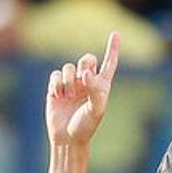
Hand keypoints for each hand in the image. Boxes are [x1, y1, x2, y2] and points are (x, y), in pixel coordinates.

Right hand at [45, 31, 119, 146]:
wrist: (66, 138)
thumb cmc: (85, 127)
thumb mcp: (96, 110)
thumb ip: (95, 90)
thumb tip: (86, 74)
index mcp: (101, 86)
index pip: (109, 64)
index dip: (113, 49)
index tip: (116, 34)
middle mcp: (87, 83)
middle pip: (86, 59)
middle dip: (84, 64)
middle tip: (82, 78)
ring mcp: (71, 84)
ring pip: (69, 67)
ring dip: (68, 80)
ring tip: (68, 95)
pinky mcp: (56, 88)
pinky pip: (55, 75)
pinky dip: (57, 83)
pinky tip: (58, 95)